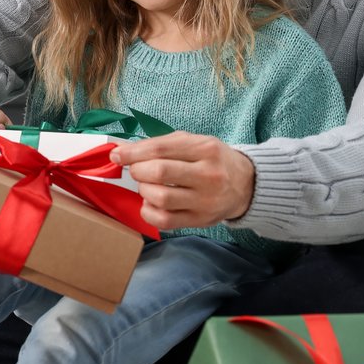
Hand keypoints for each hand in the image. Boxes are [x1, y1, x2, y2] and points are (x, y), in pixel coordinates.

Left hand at [108, 133, 256, 229]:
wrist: (246, 185)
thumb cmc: (211, 160)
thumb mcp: (192, 143)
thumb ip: (159, 145)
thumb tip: (121, 150)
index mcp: (205, 149)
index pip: (160, 149)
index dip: (132, 153)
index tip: (117, 155)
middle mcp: (208, 175)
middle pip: (159, 173)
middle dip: (138, 171)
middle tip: (137, 171)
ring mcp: (206, 200)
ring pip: (160, 198)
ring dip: (144, 191)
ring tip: (148, 186)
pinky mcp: (201, 220)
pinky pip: (164, 220)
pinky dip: (149, 211)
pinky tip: (151, 203)